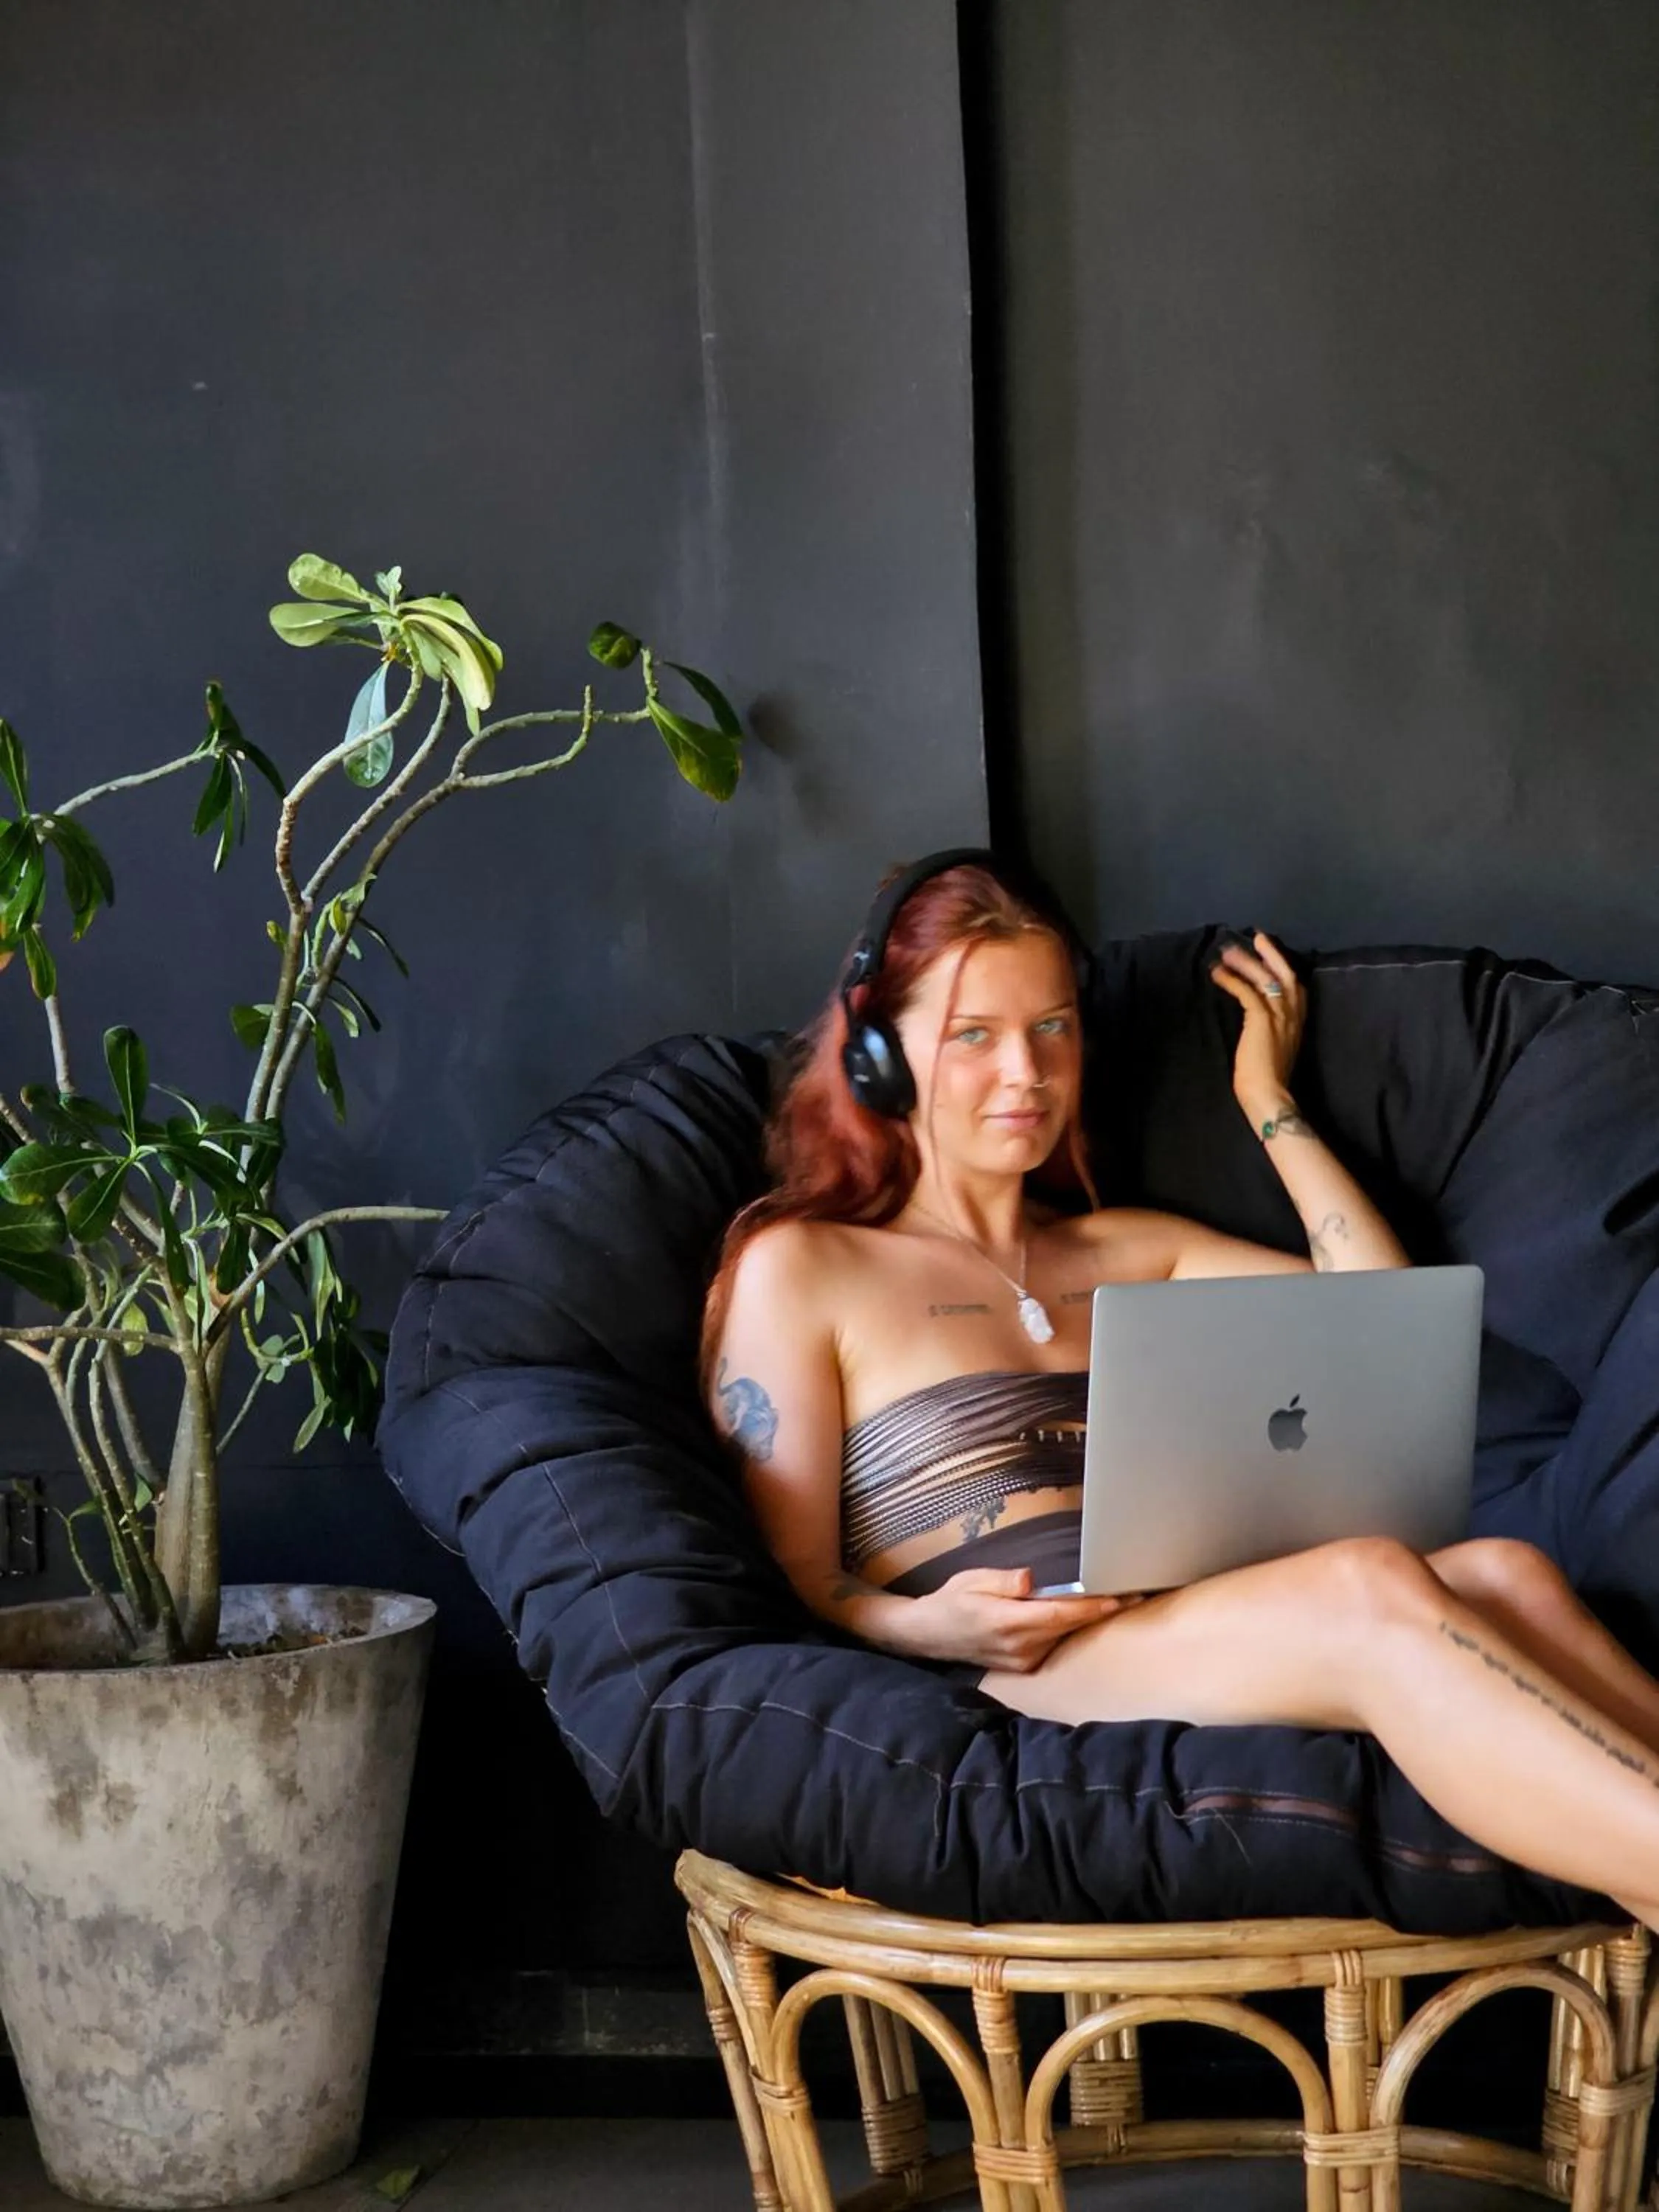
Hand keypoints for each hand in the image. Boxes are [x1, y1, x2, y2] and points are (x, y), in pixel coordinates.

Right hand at [914, 1567, 1136, 1672]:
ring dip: (1085, 1620)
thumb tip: (1031, 1578)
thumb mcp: (973, 1580)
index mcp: (1008, 1622)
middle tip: (1134, 1594)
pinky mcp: (1024, 1666)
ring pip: (1063, 1636)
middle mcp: (1020, 1646)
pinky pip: (1053, 1644)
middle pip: (1069, 1626)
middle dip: (1100, 1611)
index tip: (1119, 1599)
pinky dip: (1067, 1629)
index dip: (1091, 1608)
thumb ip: (1005, 1581)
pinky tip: (1079, 1615)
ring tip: (1114, 1601)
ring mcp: (1023, 1660)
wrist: (931, 1635)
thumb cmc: (953, 1601)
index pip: (1059, 1614)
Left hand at [1209, 931, 1305, 1122]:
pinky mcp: (1262, 1019)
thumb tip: (1256, 1021)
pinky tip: (1217, 974)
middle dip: (1272, 954)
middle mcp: (1293, 1016)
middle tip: (1257, 937)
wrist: (1269, 1095)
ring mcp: (1279, 1016)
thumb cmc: (1268, 1080)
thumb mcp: (1274, 1048)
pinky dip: (1231, 980)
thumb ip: (1271, 1031)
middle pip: (1287, 974)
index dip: (1284, 969)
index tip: (1271, 955)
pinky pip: (1246, 991)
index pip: (1296, 989)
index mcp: (1297, 1024)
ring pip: (1265, 978)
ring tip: (1226, 952)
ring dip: (1245, 962)